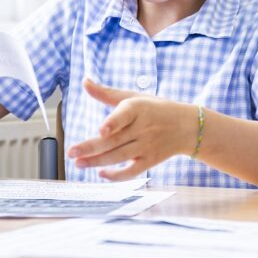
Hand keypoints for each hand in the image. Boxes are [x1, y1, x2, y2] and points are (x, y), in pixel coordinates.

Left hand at [68, 78, 198, 179]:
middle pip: (114, 140)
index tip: (101, 130)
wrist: (187, 126)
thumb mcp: (134, 97)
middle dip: (91, 147)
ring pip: (119, 156)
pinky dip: (117, 175)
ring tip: (78, 163)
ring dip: (97, 161)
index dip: (113, 123)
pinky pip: (132, 171)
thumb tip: (84, 81)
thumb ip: (107, 93)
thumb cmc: (155, 109)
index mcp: (138, 108)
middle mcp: (142, 128)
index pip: (125, 115)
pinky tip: (101, 174)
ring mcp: (146, 146)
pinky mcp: (150, 160)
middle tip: (71, 152)